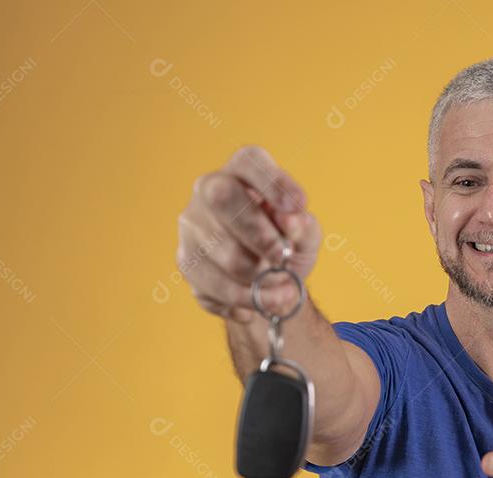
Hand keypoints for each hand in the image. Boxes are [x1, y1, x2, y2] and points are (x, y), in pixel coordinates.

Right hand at [177, 145, 323, 321]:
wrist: (268, 284)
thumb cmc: (287, 247)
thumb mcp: (306, 236)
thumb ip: (303, 226)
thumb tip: (292, 220)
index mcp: (243, 172)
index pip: (249, 161)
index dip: (273, 181)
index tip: (298, 206)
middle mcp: (209, 189)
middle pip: (222, 197)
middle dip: (259, 234)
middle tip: (283, 257)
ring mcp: (192, 225)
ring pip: (222, 251)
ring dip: (260, 279)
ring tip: (282, 290)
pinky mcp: (186, 261)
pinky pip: (214, 285)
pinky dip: (244, 300)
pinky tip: (259, 301)